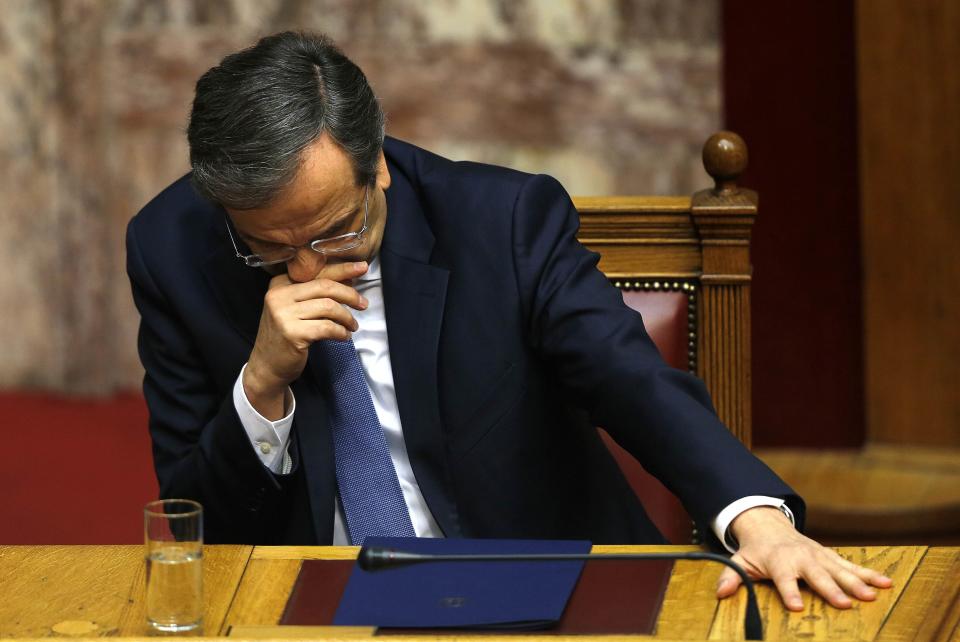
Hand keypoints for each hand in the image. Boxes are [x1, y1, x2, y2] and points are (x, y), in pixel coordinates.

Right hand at [244, 261, 368, 418]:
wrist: (267, 365)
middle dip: (350, 294)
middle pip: (325, 286)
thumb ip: (315, 293)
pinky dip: (341, 332)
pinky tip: (344, 336)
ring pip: (329, 307)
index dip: (342, 269)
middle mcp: (279, 295)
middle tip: (363, 304)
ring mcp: (283, 314)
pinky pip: (327, 327)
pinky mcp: (292, 334)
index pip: (317, 272)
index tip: (363, 267)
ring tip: (352, 326)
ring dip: (347, 317)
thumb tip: (349, 280)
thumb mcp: (294, 309)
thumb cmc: (286, 335)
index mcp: (280, 284)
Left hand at [715, 506, 892, 610]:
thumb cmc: (756, 551)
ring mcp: (818, 556)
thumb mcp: (739, 561)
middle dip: (830, 589)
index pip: (783, 578)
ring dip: (856, 582)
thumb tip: (720, 592)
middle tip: (844, 604)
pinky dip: (869, 573)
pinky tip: (886, 583)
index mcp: (778, 561)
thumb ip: (731, 577)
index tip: (796, 605)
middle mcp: (801, 558)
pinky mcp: (830, 557)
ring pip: (839, 570)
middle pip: (817, 575)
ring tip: (872, 595)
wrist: (770, 527)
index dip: (789, 591)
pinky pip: (851, 566)